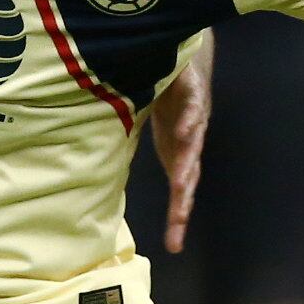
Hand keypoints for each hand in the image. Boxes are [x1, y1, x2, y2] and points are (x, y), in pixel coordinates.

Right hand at [151, 35, 212, 252]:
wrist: (187, 59)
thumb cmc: (170, 101)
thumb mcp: (155, 133)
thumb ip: (139, 154)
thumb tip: (108, 177)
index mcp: (181, 153)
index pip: (183, 190)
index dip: (178, 216)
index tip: (174, 244)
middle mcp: (191, 140)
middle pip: (189, 173)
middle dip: (184, 197)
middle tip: (178, 219)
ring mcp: (195, 117)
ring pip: (193, 146)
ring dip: (186, 164)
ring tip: (180, 184)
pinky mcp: (194, 91)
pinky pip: (193, 109)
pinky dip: (189, 121)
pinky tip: (185, 131)